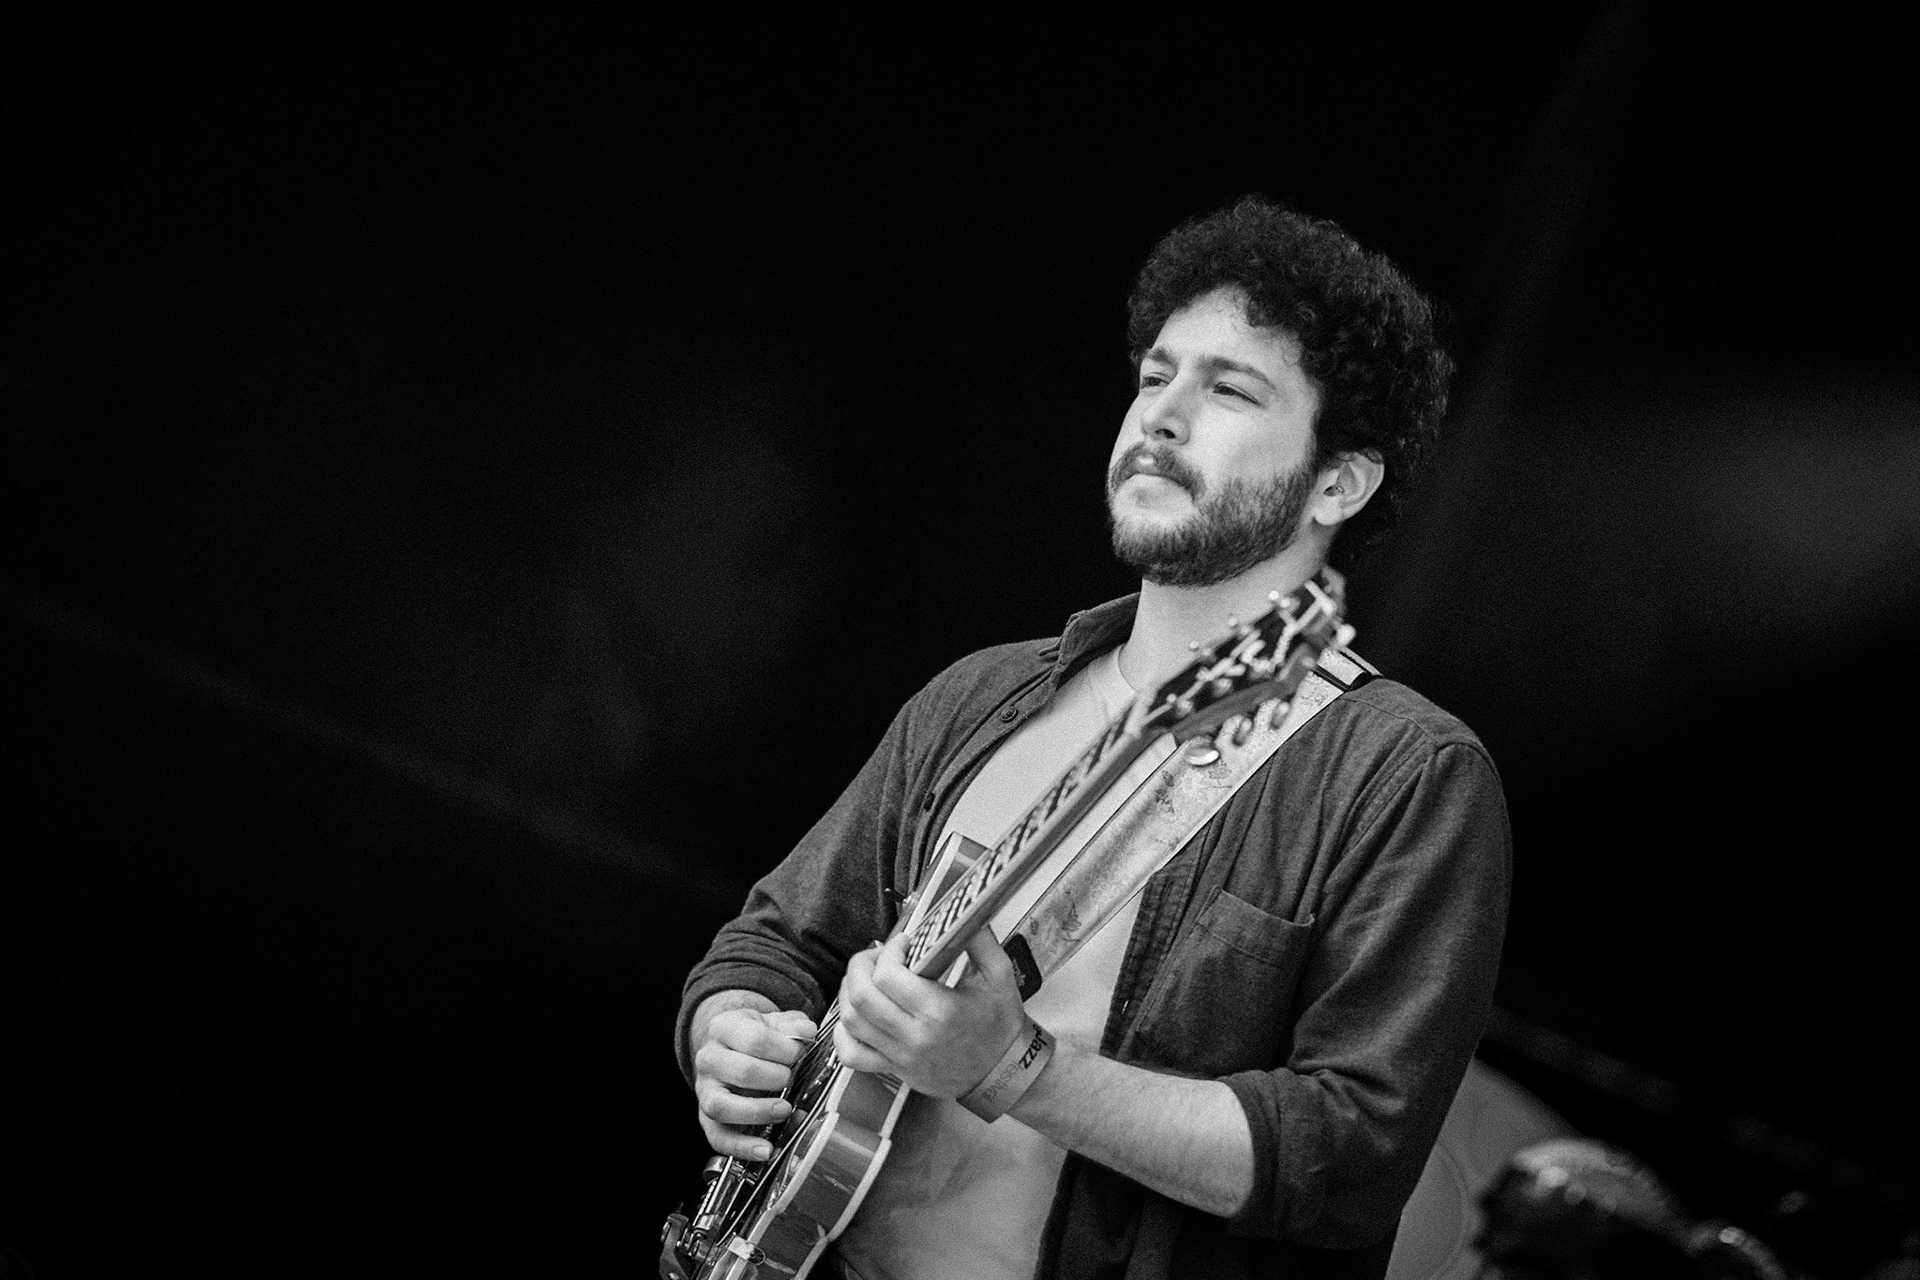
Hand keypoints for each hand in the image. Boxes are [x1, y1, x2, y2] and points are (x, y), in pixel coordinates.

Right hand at [692, 1003, 817, 1160]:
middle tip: (791, 1079)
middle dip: (775, 1079)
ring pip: (721, 1106)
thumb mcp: (774, 1021)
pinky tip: (767, 1149)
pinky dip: (743, 1147)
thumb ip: (793, 1025)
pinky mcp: (706, 1118)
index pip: (754, 1039)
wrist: (731, 1047)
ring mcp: (704, 1090)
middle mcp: (709, 1058)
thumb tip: (807, 1033)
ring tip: (784, 1110)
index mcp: (724, 1027)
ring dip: (758, 1112)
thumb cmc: (756, 1036)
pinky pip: (718, 1137)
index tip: (799, 1053)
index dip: (784, 1049)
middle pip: (741, 1071)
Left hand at [832, 930, 1026, 1099]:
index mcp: (940, 1011)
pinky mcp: (894, 1069)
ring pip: (851, 1022)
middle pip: (861, 997)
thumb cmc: (1000, 1026)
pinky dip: (843, 1032)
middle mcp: (915, 1037)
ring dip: (849, 992)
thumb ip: (979, 939)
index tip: (902, 943)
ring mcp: (901, 1056)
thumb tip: (961, 910)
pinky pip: (852, 1054)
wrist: (1004, 1072)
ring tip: (865, 978)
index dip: (888, 952)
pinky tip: (856, 1015)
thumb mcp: (1000, 976)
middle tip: (876, 956)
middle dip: (861, 966)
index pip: (888, 976)